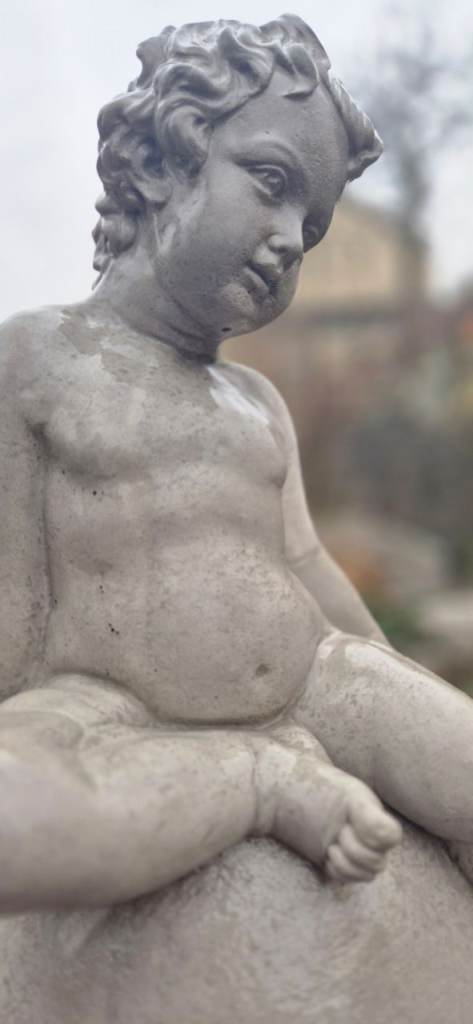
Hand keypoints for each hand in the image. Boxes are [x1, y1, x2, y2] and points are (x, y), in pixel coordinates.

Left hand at [252, 723, 401, 882]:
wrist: (270, 789)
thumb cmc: (308, 786)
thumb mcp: (346, 795)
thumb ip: (370, 816)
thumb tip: (391, 837)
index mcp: (368, 808)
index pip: (390, 837)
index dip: (374, 838)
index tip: (350, 824)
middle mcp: (361, 827)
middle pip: (378, 861)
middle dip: (357, 852)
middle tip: (336, 835)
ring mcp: (345, 844)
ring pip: (365, 874)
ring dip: (348, 865)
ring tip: (329, 847)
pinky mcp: (327, 858)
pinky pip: (346, 879)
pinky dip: (339, 873)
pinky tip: (325, 857)